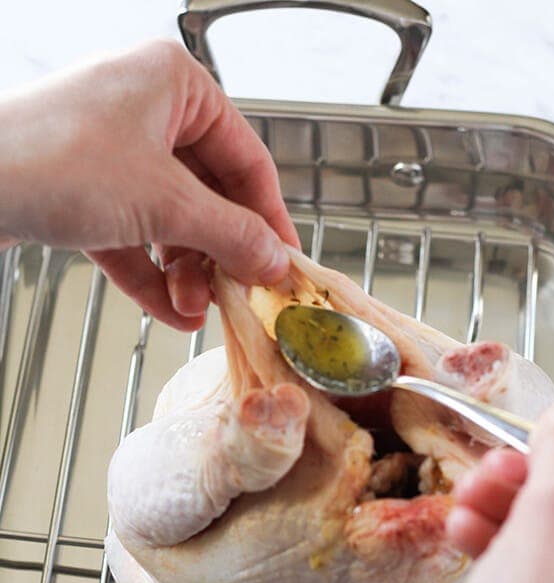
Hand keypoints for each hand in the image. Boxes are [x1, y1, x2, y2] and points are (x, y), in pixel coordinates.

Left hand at [0, 40, 298, 329]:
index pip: (245, 158)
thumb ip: (230, 234)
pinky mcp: (81, 188)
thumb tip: (274, 261)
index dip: (268, 218)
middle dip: (218, 255)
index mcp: (174, 85)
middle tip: (238, 295)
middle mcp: (144, 111)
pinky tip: (168, 312)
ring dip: (185, 273)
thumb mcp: (164, 202)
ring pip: (169, 219)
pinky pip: (132, 234)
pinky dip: (150, 274)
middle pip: (207, 194)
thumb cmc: (55, 160)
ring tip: (193, 311)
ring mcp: (110, 151)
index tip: (284, 262)